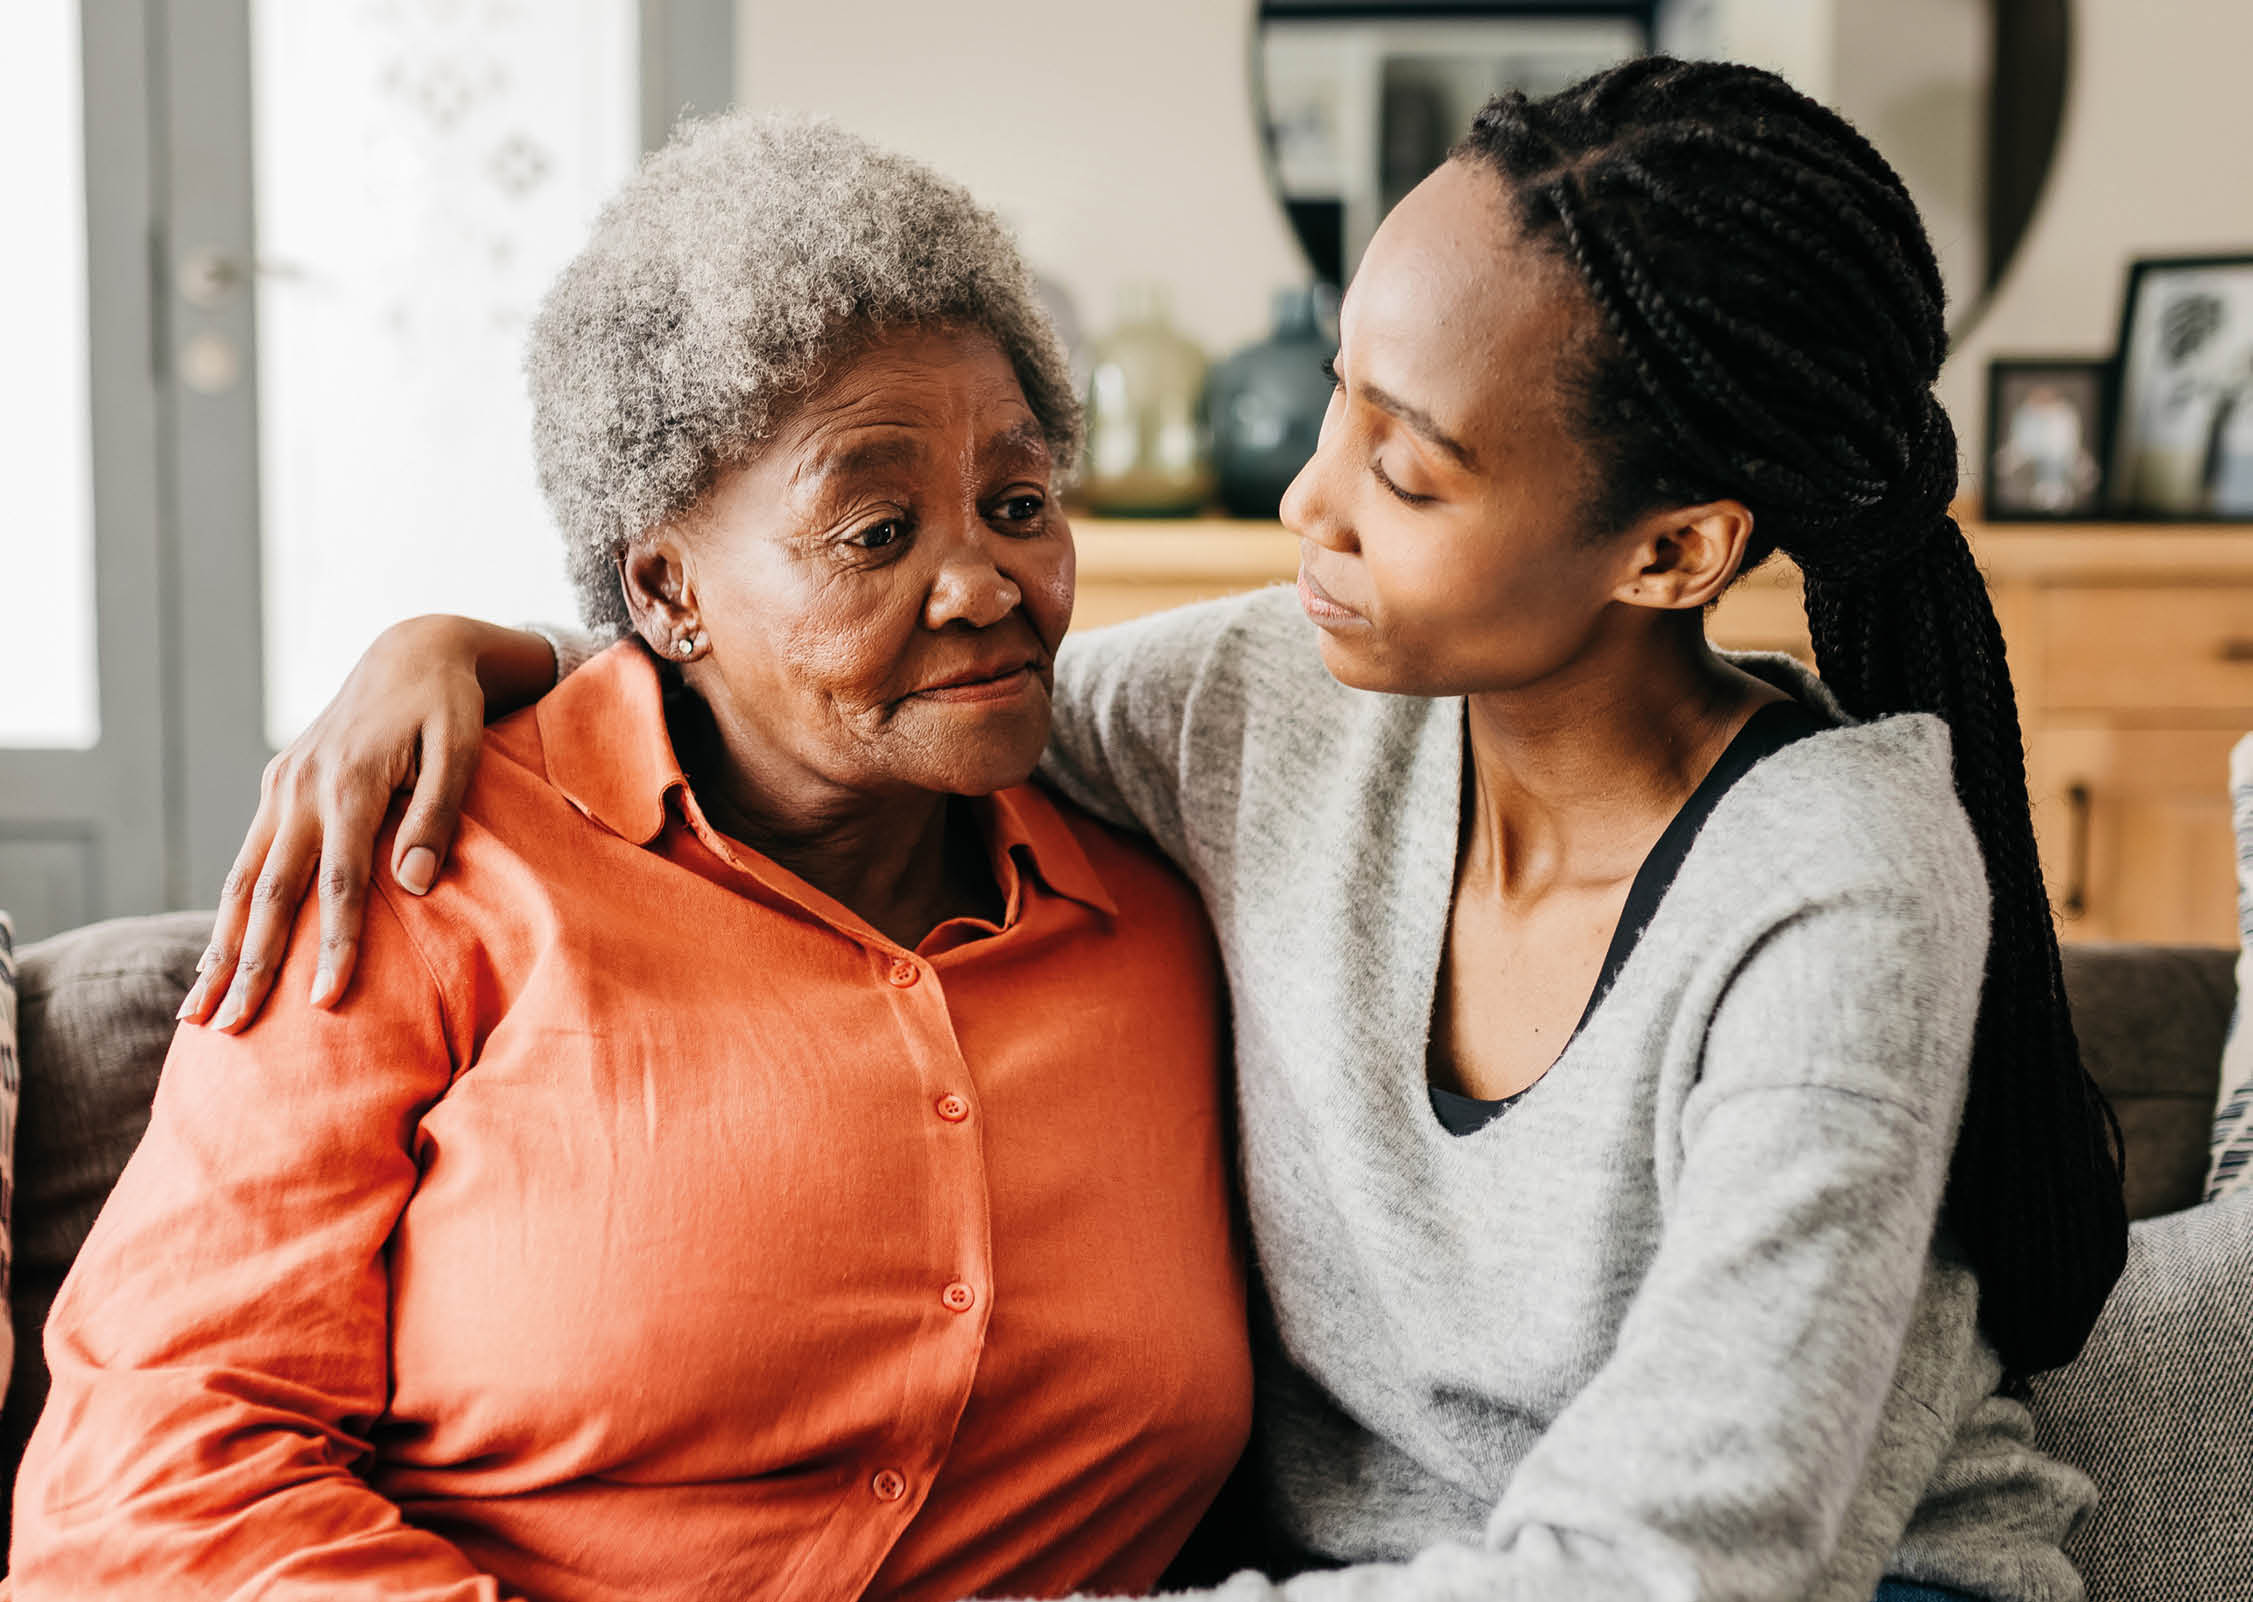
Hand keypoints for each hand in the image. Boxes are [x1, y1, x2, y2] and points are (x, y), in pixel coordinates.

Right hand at [181, 616, 553, 1030]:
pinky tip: (218, 954)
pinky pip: (246, 858)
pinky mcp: (277, 786)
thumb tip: (413, 885)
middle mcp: (300, 789)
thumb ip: (435, 816)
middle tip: (230, 1028)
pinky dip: (229, 911)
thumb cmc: (447, 707)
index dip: (333, 945)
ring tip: (197, 1010)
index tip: (325, 1003)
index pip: (338, 884)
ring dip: (220, 947)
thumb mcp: (460, 752)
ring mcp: (281, 787)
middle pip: (269, 893)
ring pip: (241, 880)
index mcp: (347, 784)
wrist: (412, 651)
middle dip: (250, 965)